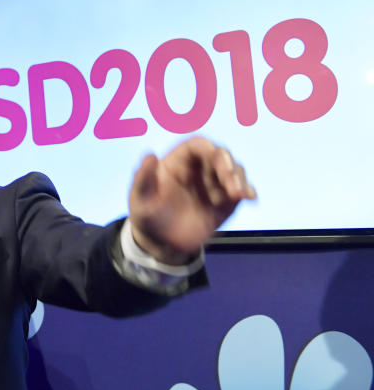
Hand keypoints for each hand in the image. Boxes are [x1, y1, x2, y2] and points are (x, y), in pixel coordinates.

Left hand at [128, 137, 255, 263]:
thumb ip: (143, 178)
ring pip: (234, 171)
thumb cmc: (146, 215)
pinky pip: (240, 191)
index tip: (217, 158)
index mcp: (178, 163)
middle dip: (228, 166)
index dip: (209, 148)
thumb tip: (151, 156)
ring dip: (239, 179)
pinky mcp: (225, 202)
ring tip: (238, 195)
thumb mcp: (139, 198)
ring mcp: (213, 185)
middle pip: (220, 156)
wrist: (160, 242)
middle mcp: (198, 170)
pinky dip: (248, 191)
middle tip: (231, 185)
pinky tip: (250, 197)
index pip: (197, 146)